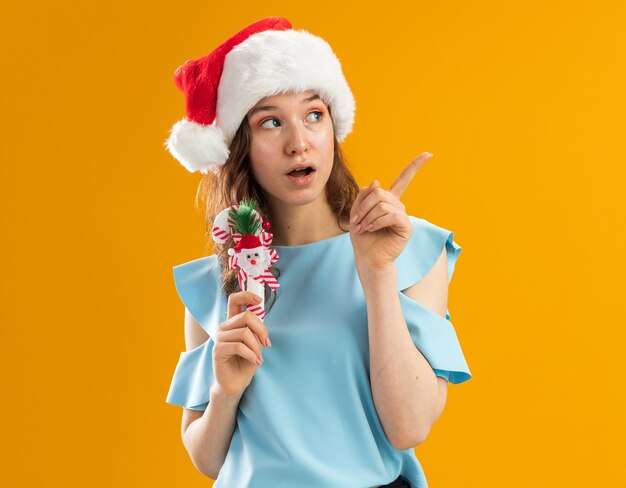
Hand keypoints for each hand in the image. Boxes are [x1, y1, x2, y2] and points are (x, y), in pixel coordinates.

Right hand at [212, 291, 270, 396]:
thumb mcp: (255, 343)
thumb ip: (256, 330)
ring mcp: (219, 338)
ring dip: (256, 347)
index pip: (234, 300)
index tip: (259, 299)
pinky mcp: (218, 350)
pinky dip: (251, 354)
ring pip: (245, 333)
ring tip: (258, 357)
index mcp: (232, 323)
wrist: (236, 383)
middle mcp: (224, 327)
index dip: (246, 295)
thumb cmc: (246, 362)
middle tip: (266, 344)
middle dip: (261, 330)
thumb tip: (260, 319)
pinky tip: (255, 362)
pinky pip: (239, 347)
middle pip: (246, 316)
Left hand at [349, 152, 432, 269]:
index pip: (404, 180)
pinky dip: (377, 222)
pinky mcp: (406, 227)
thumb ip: (364, 196)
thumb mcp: (356, 212)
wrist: (367, 258)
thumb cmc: (362, 237)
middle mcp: (399, 206)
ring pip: (383, 204)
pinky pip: (391, 215)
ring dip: (368, 216)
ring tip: (362, 228)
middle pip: (379, 192)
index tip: (429, 154)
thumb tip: (377, 182)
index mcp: (389, 201)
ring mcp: (404, 216)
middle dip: (363, 206)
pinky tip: (371, 229)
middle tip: (356, 220)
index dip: (416, 166)